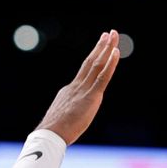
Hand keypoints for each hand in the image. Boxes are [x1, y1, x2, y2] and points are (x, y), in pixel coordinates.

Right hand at [36, 30, 120, 144]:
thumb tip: (67, 117)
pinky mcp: (91, 97)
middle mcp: (76, 86)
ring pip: (97, 64)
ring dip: (106, 48)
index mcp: (69, 91)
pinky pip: (103, 77)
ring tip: (113, 35)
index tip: (99, 48)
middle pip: (90, 62)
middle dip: (100, 47)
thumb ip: (67, 114)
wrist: (50, 134)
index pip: (84, 73)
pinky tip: (116, 52)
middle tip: (108, 33)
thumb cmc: (54, 133)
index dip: (93, 59)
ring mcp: (83, 90)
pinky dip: (110, 63)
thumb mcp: (61, 119)